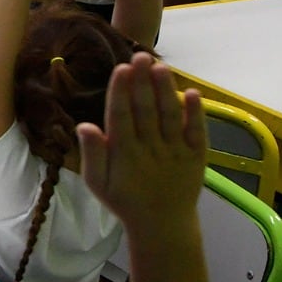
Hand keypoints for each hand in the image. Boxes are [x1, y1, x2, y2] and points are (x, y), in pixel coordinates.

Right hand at [78, 53, 205, 227]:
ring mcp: (176, 152)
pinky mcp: (196, 156)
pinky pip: (197, 131)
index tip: (121, 69)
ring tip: (161, 66)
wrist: (162, 225)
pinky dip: (195, 112)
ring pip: (170, 116)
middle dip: (143, 81)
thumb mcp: (98, 183)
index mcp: (125, 155)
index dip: (121, 92)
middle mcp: (150, 150)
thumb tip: (84, 125)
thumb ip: (92, 155)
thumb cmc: (124, 200)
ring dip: (166, 90)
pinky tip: (191, 92)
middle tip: (141, 55)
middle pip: (146, 110)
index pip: (121, 116)